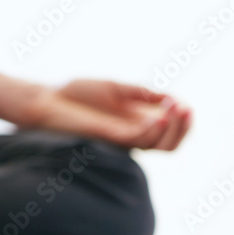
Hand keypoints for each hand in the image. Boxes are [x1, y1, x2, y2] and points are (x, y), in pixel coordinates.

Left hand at [18, 79, 191, 150]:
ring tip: (176, 109)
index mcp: (135, 123)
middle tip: (186, 108)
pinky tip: (158, 117)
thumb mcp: (115, 88)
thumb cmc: (75, 94)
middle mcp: (131, 135)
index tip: (183, 103)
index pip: (168, 131)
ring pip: (157, 146)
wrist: (47, 100)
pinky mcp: (108, 139)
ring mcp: (120, 139)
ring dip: (172, 128)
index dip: (182, 121)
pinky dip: (152, 130)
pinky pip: (136, 140)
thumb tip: (169, 97)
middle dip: (184, 128)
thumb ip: (141, 93)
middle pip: (169, 144)